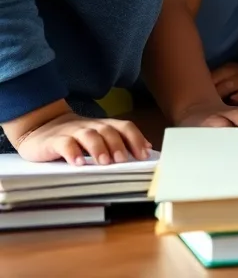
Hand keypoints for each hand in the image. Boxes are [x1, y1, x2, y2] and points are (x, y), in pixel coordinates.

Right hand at [14, 112, 152, 165]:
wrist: (39, 127)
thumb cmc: (74, 137)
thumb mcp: (97, 137)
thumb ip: (118, 142)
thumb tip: (146, 150)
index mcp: (103, 125)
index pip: (124, 127)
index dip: (136, 138)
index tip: (144, 154)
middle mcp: (90, 126)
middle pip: (108, 130)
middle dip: (118, 144)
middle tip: (123, 160)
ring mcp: (72, 131)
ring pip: (88, 135)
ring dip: (98, 148)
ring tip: (104, 163)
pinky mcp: (53, 140)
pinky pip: (64, 143)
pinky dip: (72, 153)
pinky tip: (79, 163)